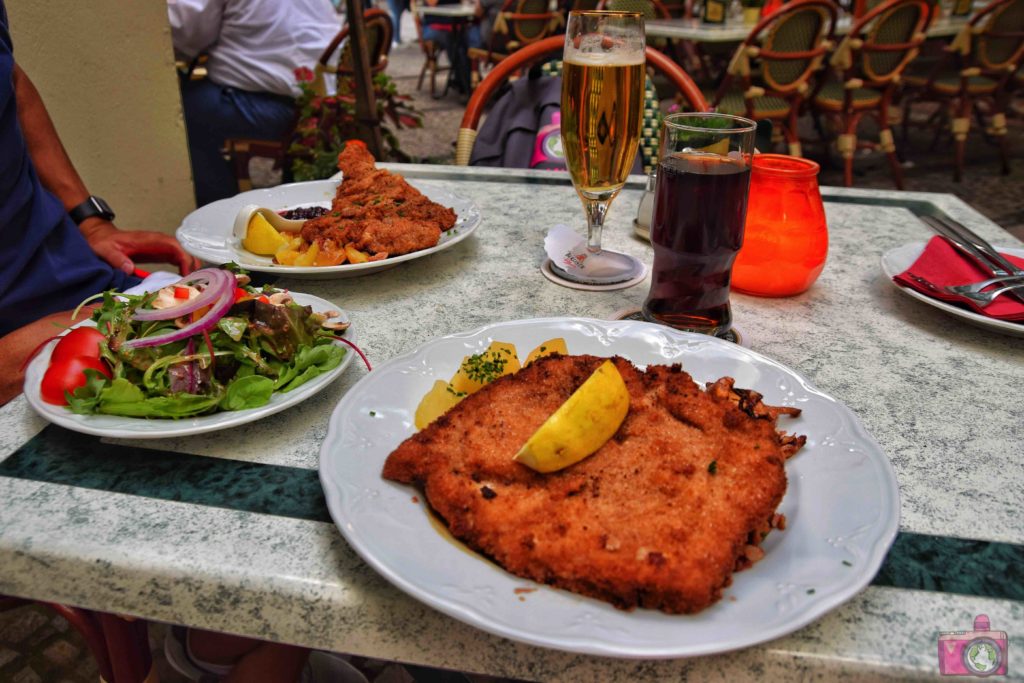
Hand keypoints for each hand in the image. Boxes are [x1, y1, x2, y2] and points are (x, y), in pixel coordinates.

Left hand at [80, 219, 200, 275]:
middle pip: (183, 251)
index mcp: (149, 240)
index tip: (186, 274)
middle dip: (191, 265)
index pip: (174, 246)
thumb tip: (129, 269)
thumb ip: (117, 258)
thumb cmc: (104, 242)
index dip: (184, 258)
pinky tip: (183, 280)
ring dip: (190, 268)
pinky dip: (183, 269)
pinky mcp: (160, 253)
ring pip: (183, 255)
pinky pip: (177, 259)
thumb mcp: (106, 250)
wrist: (102, 237)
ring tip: (191, 284)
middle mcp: (159, 242)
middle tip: (193, 283)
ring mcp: (161, 247)